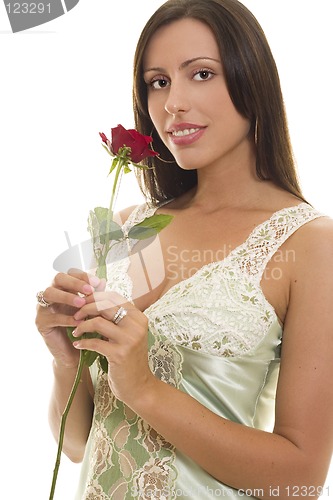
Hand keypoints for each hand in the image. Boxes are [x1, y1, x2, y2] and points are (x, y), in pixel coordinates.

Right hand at [35, 269, 104, 368]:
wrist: (75, 352)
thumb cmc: (84, 326)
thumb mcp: (91, 309)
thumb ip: (95, 296)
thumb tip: (103, 280)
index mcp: (64, 288)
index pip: (70, 273)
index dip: (83, 276)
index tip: (97, 283)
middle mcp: (51, 294)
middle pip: (58, 278)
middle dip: (74, 282)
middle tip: (89, 290)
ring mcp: (43, 307)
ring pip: (49, 293)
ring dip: (67, 297)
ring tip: (82, 303)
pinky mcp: (40, 322)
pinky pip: (52, 317)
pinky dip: (66, 318)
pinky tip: (78, 322)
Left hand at [71, 291, 153, 405]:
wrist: (138, 386)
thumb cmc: (129, 358)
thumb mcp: (127, 334)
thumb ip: (116, 318)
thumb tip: (94, 300)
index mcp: (138, 317)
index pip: (113, 297)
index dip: (95, 297)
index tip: (82, 303)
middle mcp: (136, 325)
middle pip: (104, 306)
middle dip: (85, 308)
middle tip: (75, 316)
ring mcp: (129, 339)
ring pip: (97, 322)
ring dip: (82, 326)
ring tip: (75, 332)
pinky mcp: (120, 354)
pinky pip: (94, 342)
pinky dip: (83, 342)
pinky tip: (77, 345)